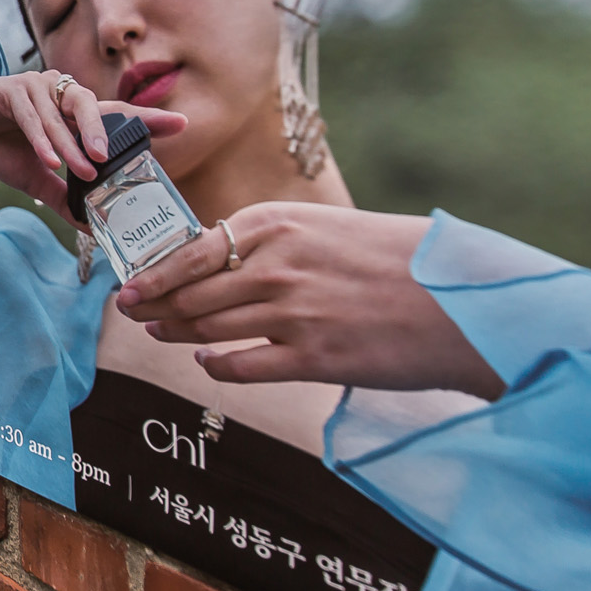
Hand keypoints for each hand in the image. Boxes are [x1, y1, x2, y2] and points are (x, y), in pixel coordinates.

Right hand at [0, 73, 184, 223]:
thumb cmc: (2, 148)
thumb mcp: (38, 179)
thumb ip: (64, 196)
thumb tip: (90, 226)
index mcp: (74, 113)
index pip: (117, 114)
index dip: (149, 118)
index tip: (182, 124)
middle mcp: (62, 93)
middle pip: (92, 105)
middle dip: (103, 131)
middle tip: (108, 158)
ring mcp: (39, 87)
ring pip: (62, 114)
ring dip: (72, 144)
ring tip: (83, 170)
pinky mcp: (14, 89)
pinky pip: (33, 115)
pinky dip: (42, 140)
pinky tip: (49, 160)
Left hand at [116, 204, 505, 399]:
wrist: (463, 301)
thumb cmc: (397, 260)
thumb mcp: (326, 229)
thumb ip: (272, 241)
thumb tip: (215, 256)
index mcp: (275, 225)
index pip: (187, 251)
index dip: (150, 274)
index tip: (128, 285)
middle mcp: (274, 267)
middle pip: (190, 293)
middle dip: (154, 306)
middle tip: (133, 312)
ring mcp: (291, 314)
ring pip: (207, 327)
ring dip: (177, 332)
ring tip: (161, 332)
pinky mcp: (312, 359)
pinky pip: (240, 365)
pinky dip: (215, 364)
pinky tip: (208, 361)